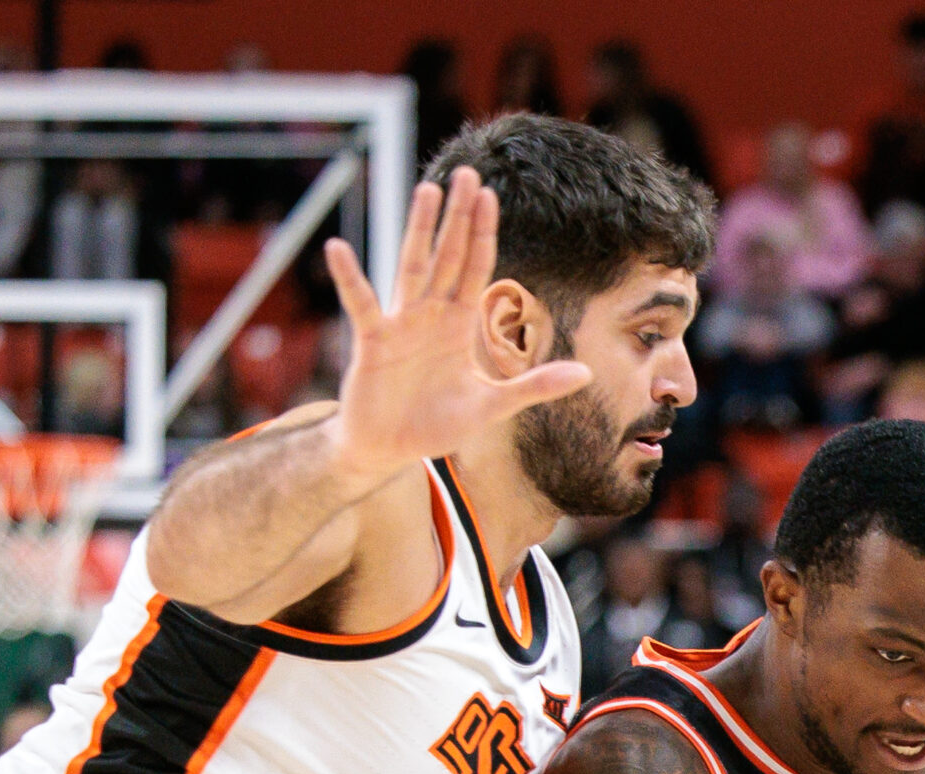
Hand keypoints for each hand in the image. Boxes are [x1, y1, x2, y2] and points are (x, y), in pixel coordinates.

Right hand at [320, 168, 592, 490]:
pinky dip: (350, 278)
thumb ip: (535, 386)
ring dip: (420, 230)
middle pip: (448, 255)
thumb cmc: (435, 423)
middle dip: (459, 217)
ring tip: (427, 190)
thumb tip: (586, 373)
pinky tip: (338, 249)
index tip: (491, 195)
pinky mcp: (373, 342)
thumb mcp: (493, 405)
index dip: (483, 234)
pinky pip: (362, 304)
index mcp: (458, 324)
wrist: (389, 449)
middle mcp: (430, 315)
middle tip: (467, 173)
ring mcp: (401, 324)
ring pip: (413, 266)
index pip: (475, 269)